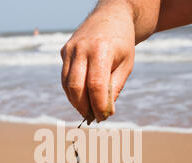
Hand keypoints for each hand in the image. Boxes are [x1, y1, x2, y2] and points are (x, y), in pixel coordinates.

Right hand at [61, 3, 135, 122]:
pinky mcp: (64, 51)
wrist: (111, 16)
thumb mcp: (126, 65)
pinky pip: (64, 77)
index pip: (95, 85)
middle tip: (92, 117)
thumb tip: (106, 111)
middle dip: (83, 107)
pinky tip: (82, 98)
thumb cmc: (122, 43)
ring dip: (76, 101)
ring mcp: (70, 49)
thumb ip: (115, 88)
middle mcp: (81, 48)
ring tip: (87, 110)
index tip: (103, 117)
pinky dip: (72, 91)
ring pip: (66, 84)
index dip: (98, 105)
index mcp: (101, 50)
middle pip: (76, 86)